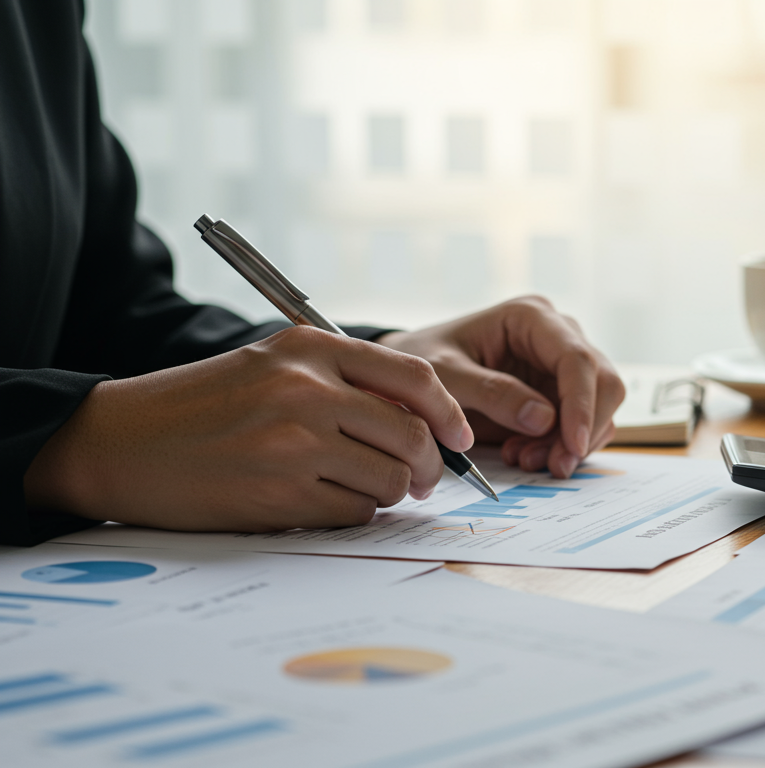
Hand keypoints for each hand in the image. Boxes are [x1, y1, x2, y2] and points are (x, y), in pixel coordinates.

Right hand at [24, 326, 472, 531]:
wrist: (121, 442)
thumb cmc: (202, 405)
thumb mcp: (272, 364)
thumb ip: (342, 378)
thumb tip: (424, 418)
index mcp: (310, 349)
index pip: (416, 376)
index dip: (451, 413)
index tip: (460, 437)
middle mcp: (307, 390)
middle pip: (412, 435)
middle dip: (429, 467)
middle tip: (423, 480)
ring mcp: (295, 444)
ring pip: (390, 480)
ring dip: (391, 493)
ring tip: (367, 490)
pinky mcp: (280, 495)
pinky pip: (354, 513)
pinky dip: (354, 514)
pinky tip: (327, 503)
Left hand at [377, 296, 624, 477]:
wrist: (410, 375)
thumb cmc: (423, 361)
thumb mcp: (444, 376)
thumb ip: (490, 392)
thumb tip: (545, 420)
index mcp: (531, 317)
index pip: (577, 359)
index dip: (583, 404)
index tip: (574, 446)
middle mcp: (557, 336)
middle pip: (604, 382)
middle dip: (583, 429)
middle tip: (552, 465)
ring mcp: (561, 366)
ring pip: (600, 409)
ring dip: (571, 444)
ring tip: (524, 460)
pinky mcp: (560, 394)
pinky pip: (582, 426)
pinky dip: (562, 448)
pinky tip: (524, 455)